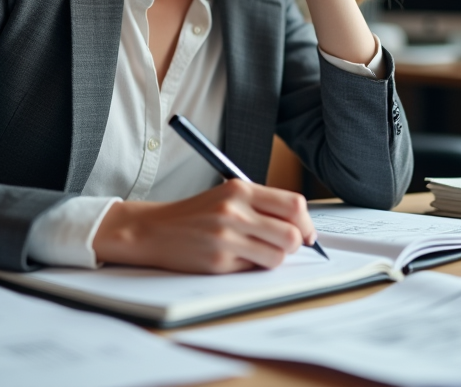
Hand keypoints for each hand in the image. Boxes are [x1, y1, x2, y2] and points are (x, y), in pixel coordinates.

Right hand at [92, 180, 316, 272]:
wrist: (153, 229)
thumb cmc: (195, 214)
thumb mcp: (227, 196)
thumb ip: (262, 205)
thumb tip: (301, 227)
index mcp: (239, 189)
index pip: (293, 205)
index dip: (306, 223)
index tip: (307, 233)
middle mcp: (234, 211)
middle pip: (291, 234)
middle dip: (296, 244)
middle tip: (287, 246)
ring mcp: (226, 237)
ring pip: (277, 256)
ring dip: (274, 258)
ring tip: (258, 252)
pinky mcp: (218, 262)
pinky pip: (253, 269)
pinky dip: (251, 267)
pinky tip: (235, 258)